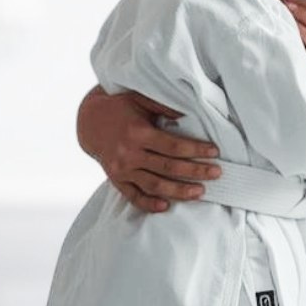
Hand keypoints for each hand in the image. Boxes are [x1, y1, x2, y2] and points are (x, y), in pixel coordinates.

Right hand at [76, 87, 220, 212]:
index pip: (173, 146)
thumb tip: (190, 113)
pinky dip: (149, 204)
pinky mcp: (116, 180)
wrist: (88, 122)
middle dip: (195, 172)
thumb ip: (164, 105)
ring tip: (200, 193)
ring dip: (178, 191)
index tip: (214, 152)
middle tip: (217, 173)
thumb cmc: (120, 107)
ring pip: (154, 185)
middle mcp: (129, 153)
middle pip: (168, 167)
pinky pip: (133, 196)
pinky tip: (166, 207)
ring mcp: (121, 169)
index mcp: (137, 133)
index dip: (195, 150)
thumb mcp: (140, 98)